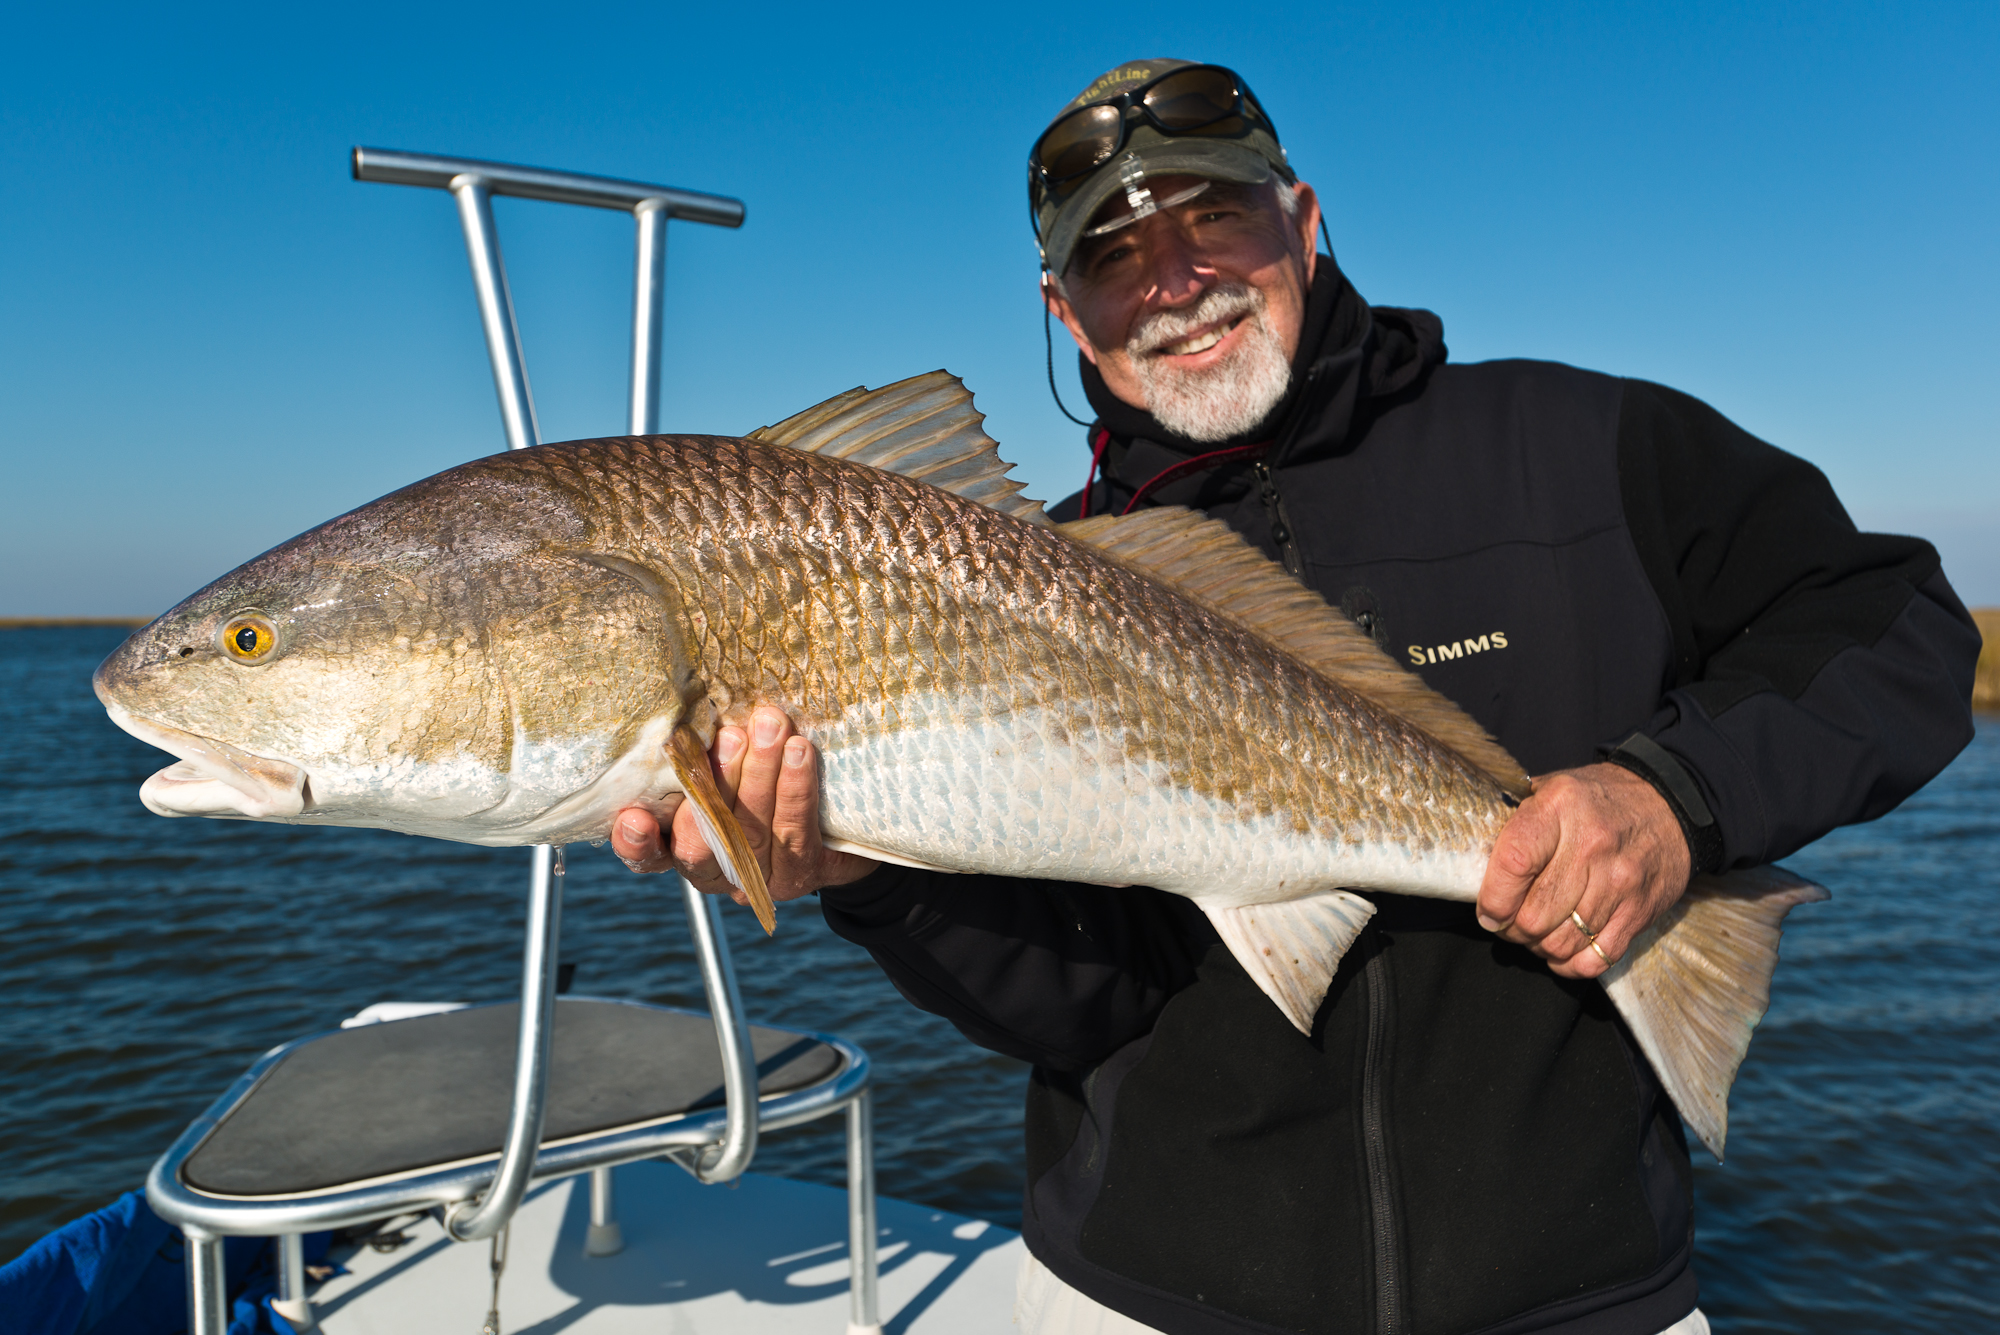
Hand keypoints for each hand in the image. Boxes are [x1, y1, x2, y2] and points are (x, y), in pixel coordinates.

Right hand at [611, 705, 878, 901]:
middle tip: (732, 737)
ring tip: (771, 727)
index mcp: (678, 846)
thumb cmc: (759, 778)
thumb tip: (698, 707)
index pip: (646, 854)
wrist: (832, 823)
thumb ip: (702, 754)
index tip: (636, 817)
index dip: (635, 842)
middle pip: (700, 845)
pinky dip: (795, 789)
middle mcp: (710, 872)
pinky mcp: (797, 876)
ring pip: (750, 833)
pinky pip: (794, 832)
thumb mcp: (723, 764)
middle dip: (715, 787)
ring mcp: (753, 880)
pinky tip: (800, 752)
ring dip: (760, 775)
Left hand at [1475, 763, 1691, 979]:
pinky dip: (1570, 964)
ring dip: (1539, 948)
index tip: (1488, 911)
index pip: (1513, 863)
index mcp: (1559, 808)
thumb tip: (1473, 861)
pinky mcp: (1640, 911)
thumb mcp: (1551, 789)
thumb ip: (1515, 821)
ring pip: (1562, 942)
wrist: (1671, 804)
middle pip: (1535, 915)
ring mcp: (1619, 882)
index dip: (1493, 899)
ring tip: (1535, 935)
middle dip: (1512, 930)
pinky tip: (1563, 950)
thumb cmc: (1597, 800)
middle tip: (1509, 925)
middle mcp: (1591, 845)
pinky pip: (1595, 959)